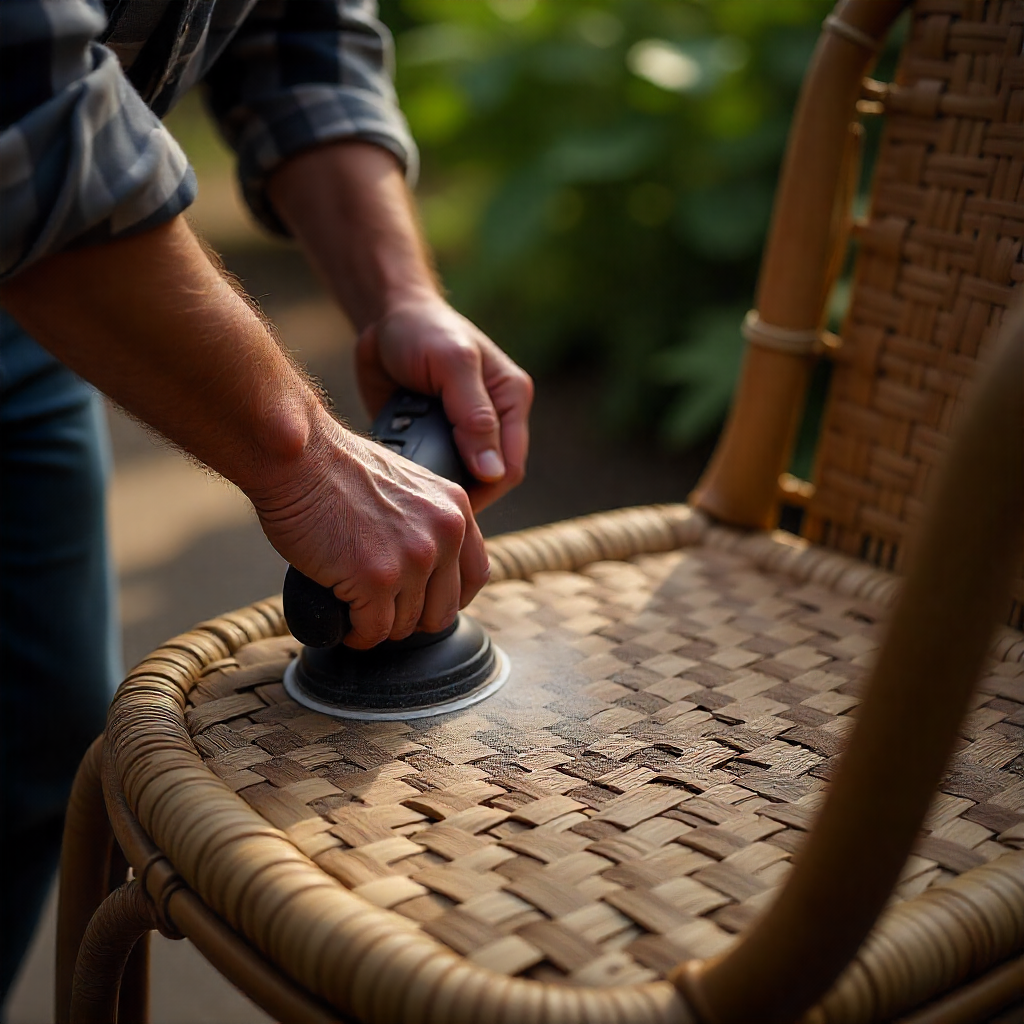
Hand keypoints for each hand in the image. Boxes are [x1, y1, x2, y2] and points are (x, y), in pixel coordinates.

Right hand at [250, 408, 489, 648]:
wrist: (298, 455)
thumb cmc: (336, 467)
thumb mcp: (407, 486)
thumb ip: (427, 522)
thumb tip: (428, 568)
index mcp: (456, 509)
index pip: (475, 576)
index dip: (446, 599)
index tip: (422, 603)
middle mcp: (445, 534)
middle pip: (443, 611)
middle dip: (410, 618)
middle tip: (382, 610)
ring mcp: (413, 558)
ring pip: (405, 626)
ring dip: (378, 625)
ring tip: (355, 608)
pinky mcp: (376, 579)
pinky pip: (373, 632)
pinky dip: (356, 634)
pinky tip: (343, 620)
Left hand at [356, 295, 533, 510]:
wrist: (382, 320)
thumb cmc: (423, 331)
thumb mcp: (452, 364)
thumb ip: (475, 415)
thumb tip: (493, 471)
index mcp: (510, 400)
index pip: (510, 467)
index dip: (484, 490)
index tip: (446, 500)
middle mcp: (493, 421)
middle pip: (485, 480)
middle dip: (454, 487)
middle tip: (418, 490)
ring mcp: (462, 432)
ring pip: (456, 479)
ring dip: (430, 481)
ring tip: (403, 469)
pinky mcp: (433, 438)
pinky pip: (429, 470)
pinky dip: (413, 472)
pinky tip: (394, 463)